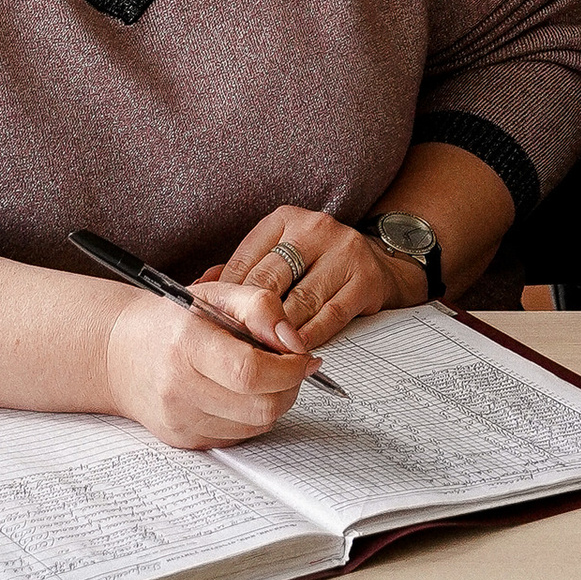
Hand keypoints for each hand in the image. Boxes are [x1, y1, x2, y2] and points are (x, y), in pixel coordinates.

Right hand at [100, 276, 315, 448]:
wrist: (120, 353)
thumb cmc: (170, 321)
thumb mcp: (215, 294)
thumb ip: (260, 306)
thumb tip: (294, 340)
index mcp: (185, 346)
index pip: (251, 372)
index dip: (289, 367)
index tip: (302, 355)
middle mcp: (179, 390)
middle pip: (261, 406)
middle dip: (290, 386)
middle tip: (290, 365)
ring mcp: (181, 421)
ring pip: (257, 425)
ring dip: (274, 400)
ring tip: (263, 375)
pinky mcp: (185, 441)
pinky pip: (240, 436)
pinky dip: (252, 415)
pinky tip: (240, 392)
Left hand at [201, 206, 417, 350]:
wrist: (382, 265)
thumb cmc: (317, 267)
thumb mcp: (279, 258)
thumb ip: (242, 272)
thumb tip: (198, 290)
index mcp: (284, 220)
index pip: (245, 262)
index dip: (227, 301)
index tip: (215, 330)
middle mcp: (314, 229)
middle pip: (269, 281)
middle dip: (250, 321)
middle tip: (234, 350)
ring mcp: (344, 252)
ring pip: (299, 301)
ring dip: (278, 335)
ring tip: (260, 359)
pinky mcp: (366, 279)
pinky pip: (330, 315)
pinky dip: (309, 337)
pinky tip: (295, 352)